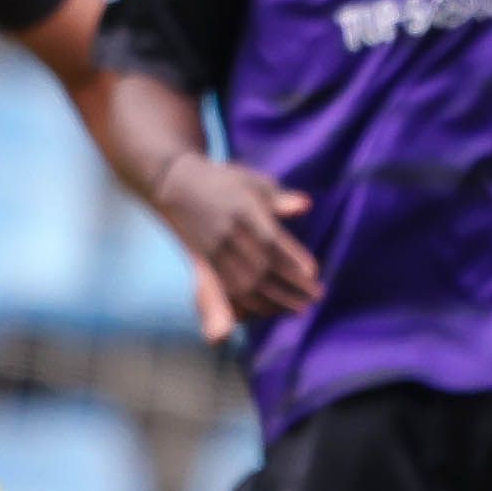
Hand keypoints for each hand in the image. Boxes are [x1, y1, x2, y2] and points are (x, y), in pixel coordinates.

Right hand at [149, 156, 321, 325]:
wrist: (175, 185)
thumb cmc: (224, 181)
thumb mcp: (253, 181)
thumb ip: (280, 198)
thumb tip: (307, 205)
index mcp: (244, 209)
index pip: (270, 239)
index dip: (292, 258)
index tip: (314, 273)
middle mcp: (228, 231)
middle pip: (262, 266)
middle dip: (292, 286)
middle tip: (316, 297)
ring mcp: (214, 249)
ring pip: (245, 283)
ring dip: (275, 300)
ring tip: (300, 308)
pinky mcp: (204, 262)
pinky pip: (227, 288)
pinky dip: (251, 302)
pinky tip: (271, 309)